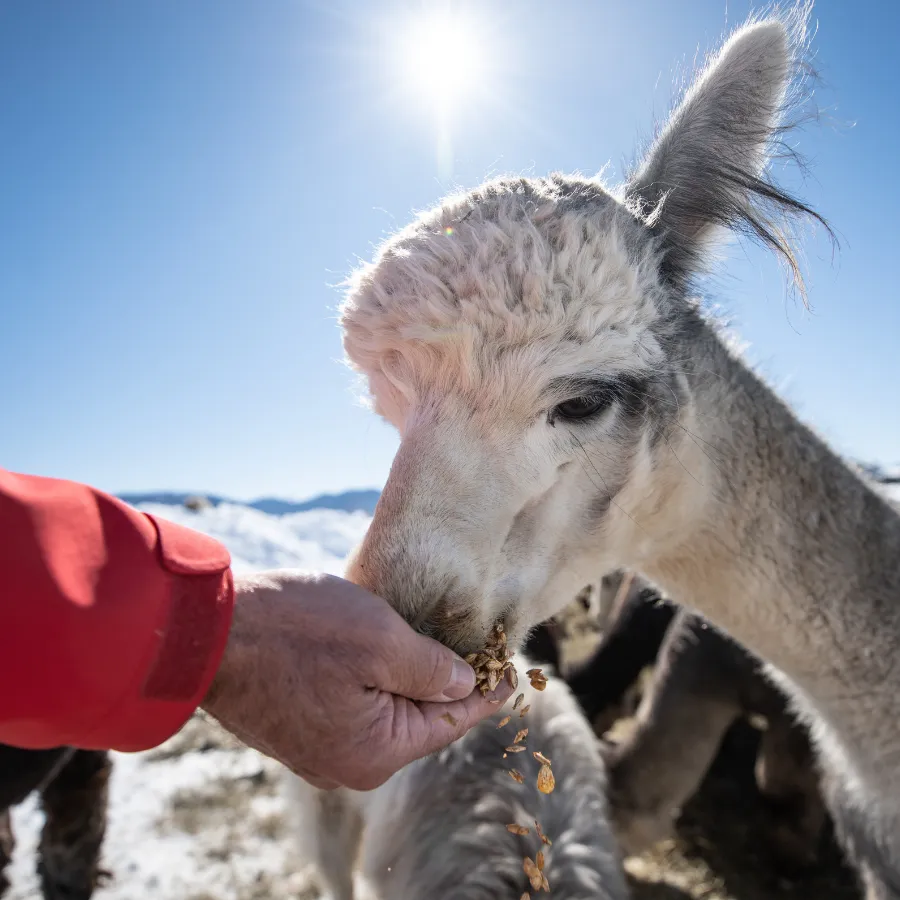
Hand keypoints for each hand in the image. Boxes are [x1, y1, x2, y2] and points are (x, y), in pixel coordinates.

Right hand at [200, 569, 513, 790]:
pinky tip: (388, 650)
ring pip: (385, 710)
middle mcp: (346, 763)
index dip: (485, 691)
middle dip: (448, 683)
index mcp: (374, 754)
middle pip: (417, 720)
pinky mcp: (296, 722)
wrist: (207, 629)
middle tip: (480, 648)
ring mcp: (316, 745)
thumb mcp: (381, 641)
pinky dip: (377, 678)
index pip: (449, 721)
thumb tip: (464, 685)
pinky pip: (355, 703)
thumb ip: (432, 670)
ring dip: (410, 677)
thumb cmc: (297, 630)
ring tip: (439, 645)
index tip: (512, 670)